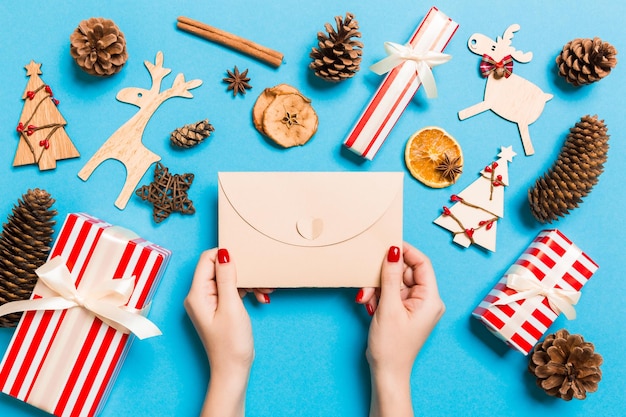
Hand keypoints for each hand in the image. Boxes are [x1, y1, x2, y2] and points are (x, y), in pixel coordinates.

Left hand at [184, 248, 270, 416]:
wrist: (233, 370)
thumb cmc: (231, 344)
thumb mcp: (232, 307)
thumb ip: (227, 278)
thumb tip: (224, 253)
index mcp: (197, 294)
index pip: (207, 259)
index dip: (226, 256)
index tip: (247, 259)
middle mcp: (199, 295)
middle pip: (219, 269)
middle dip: (242, 270)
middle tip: (260, 278)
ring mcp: (208, 302)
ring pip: (228, 279)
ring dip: (247, 281)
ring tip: (264, 289)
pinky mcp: (218, 307)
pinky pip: (231, 290)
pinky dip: (246, 290)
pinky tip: (260, 295)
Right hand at [355, 243, 444, 416]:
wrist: (387, 373)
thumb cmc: (391, 346)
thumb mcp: (388, 306)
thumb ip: (391, 276)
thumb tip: (394, 250)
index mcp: (431, 299)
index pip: (422, 263)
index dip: (405, 251)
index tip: (387, 244)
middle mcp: (426, 300)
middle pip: (405, 272)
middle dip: (384, 275)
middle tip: (367, 282)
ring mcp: (415, 306)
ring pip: (395, 282)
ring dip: (378, 287)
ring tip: (367, 300)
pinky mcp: (404, 310)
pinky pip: (391, 293)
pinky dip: (379, 296)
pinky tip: (370, 306)